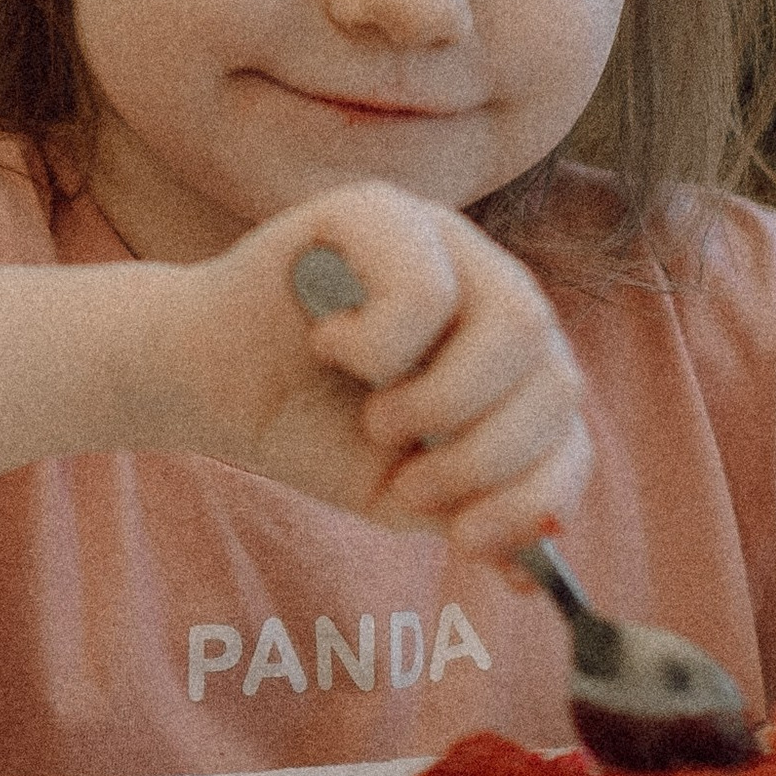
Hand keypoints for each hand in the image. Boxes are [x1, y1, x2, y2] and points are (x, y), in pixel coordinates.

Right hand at [168, 185, 593, 557]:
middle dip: (484, 457)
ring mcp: (445, 237)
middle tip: (407, 480)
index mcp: (512, 357)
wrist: (205, 387)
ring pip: (518, 322)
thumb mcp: (404, 494)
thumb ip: (475, 516)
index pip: (571, 425)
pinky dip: (381, 346)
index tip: (465, 542)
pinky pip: (430, 287)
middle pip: (559, 376)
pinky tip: (332, 346)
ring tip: (378, 416)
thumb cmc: (311, 431)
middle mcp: (493, 284)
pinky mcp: (383, 208)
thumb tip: (536, 566)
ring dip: (442, 403)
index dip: (534, 495)